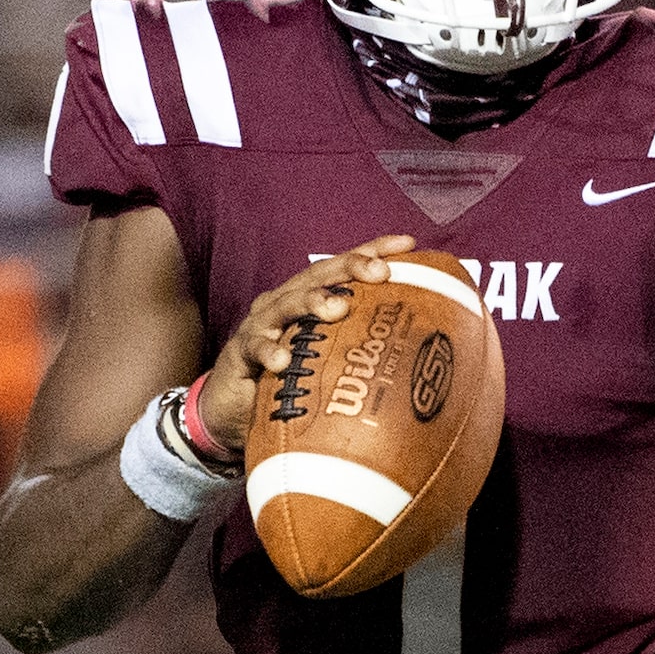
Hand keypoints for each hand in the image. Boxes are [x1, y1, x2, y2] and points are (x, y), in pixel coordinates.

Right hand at [193, 235, 414, 460]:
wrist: (232, 410)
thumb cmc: (288, 381)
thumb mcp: (329, 362)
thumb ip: (361, 354)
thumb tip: (421, 362)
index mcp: (310, 299)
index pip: (344, 269)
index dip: (373, 251)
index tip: (408, 243)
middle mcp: (286, 303)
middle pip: (319, 276)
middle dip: (350, 268)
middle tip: (380, 271)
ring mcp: (261, 325)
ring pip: (287, 304)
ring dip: (312, 302)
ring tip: (337, 307)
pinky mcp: (240, 353)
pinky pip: (255, 348)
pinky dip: (269, 351)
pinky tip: (283, 360)